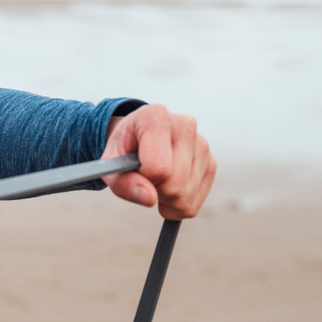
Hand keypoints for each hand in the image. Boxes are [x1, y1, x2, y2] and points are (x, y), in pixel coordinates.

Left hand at [101, 104, 216, 218]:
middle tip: (144, 178)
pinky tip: (168, 187)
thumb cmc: (124, 149)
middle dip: (155, 192)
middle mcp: (185, 125)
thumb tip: (150, 199)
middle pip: (174, 186)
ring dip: (165, 200)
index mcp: (157, 116)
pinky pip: (194, 203)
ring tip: (155, 180)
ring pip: (186, 198)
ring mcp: (202, 144)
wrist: (138, 136)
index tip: (136, 169)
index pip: (159, 168)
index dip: (143, 179)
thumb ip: (122, 182)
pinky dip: (177, 205)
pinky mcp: (211, 162)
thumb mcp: (110, 164)